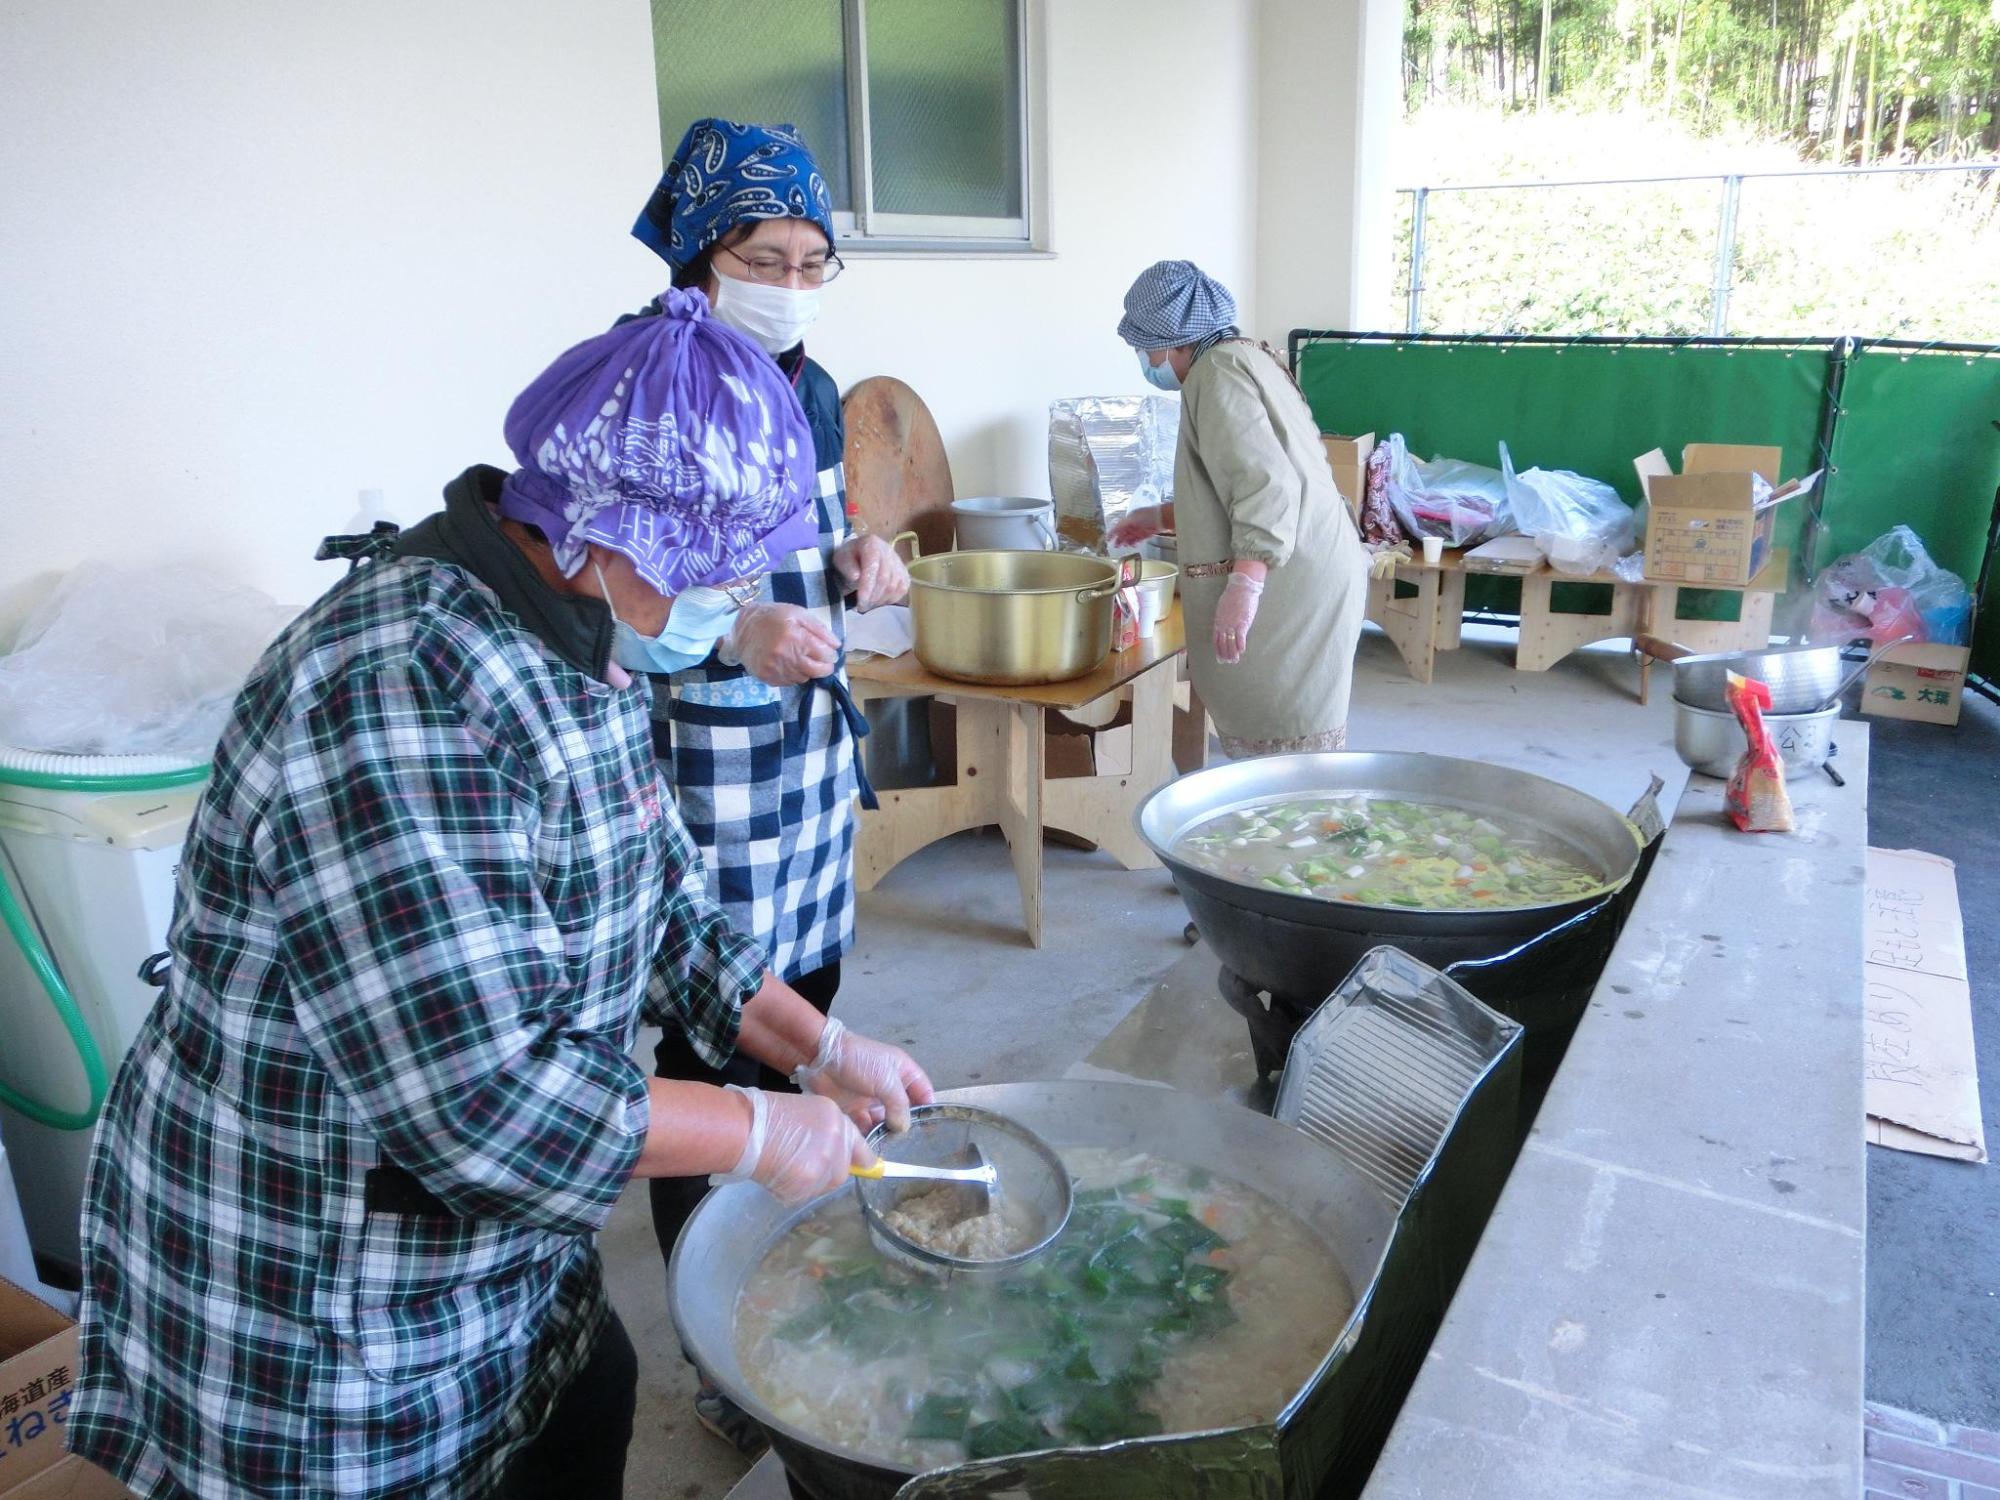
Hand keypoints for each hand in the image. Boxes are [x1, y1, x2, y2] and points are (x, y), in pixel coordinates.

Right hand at [717, 1086, 873, 1204]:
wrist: (744, 1129)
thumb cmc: (769, 1115)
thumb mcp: (809, 1111)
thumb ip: (831, 1131)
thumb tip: (846, 1154)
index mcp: (837, 1122)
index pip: (861, 1149)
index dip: (864, 1161)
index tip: (872, 1170)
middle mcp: (836, 1145)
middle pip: (843, 1172)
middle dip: (828, 1171)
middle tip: (802, 1160)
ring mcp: (822, 1168)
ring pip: (824, 1185)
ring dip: (812, 1180)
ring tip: (787, 1163)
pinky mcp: (805, 1187)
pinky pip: (806, 1195)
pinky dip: (795, 1190)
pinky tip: (779, 1173)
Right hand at [728, 602, 839, 685]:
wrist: (740, 629)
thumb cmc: (772, 617)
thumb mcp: (797, 613)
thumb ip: (820, 628)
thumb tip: (836, 645)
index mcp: (795, 637)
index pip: (825, 655)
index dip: (830, 654)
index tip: (828, 651)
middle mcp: (786, 656)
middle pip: (817, 671)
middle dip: (824, 667)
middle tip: (822, 661)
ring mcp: (775, 669)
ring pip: (804, 678)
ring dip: (808, 670)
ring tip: (801, 658)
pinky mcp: (767, 678)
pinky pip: (789, 683)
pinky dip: (794, 675)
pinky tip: (789, 663)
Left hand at [793, 1017, 935, 1133]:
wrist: (822, 1057)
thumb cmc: (860, 1062)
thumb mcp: (886, 1079)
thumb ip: (899, 1104)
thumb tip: (903, 1128)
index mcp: (902, 1072)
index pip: (923, 1091)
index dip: (928, 1108)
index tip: (930, 1128)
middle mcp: (889, 1086)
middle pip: (903, 1110)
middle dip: (904, 1125)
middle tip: (905, 1142)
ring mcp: (871, 1099)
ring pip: (884, 1121)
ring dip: (885, 1133)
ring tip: (885, 1147)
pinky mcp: (854, 1109)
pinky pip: (865, 1126)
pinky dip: (867, 1135)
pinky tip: (868, 1146)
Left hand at [832, 533, 909, 611]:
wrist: (862, 553)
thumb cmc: (851, 557)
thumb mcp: (841, 558)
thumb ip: (847, 566)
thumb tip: (856, 576)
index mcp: (871, 544)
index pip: (873, 567)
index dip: (867, 586)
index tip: (860, 600)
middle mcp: (888, 551)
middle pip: (885, 579)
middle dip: (872, 596)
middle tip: (861, 606)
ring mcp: (899, 563)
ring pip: (894, 586)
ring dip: (880, 599)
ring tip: (868, 603)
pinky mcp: (905, 573)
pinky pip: (901, 590)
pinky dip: (890, 599)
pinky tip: (878, 600)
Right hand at [1109, 505, 1167, 547]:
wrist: (1161, 518)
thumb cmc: (1146, 516)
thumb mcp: (1131, 520)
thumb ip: (1121, 526)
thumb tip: (1112, 531)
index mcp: (1128, 519)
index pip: (1117, 526)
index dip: (1112, 533)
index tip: (1107, 539)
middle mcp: (1134, 523)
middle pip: (1124, 532)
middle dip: (1119, 539)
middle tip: (1115, 545)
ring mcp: (1140, 528)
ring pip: (1131, 536)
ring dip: (1126, 541)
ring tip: (1123, 546)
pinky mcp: (1147, 533)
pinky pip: (1138, 539)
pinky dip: (1135, 542)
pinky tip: (1133, 545)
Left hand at [1213, 571, 1264, 664]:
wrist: (1241, 588)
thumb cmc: (1233, 596)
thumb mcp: (1223, 608)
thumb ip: (1223, 618)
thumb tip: (1224, 625)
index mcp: (1218, 621)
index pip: (1216, 639)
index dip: (1218, 650)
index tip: (1220, 657)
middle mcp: (1223, 625)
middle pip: (1223, 643)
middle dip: (1225, 654)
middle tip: (1228, 662)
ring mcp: (1232, 624)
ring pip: (1231, 643)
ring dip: (1232, 653)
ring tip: (1235, 660)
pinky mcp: (1242, 622)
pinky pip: (1240, 637)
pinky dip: (1240, 645)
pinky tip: (1242, 651)